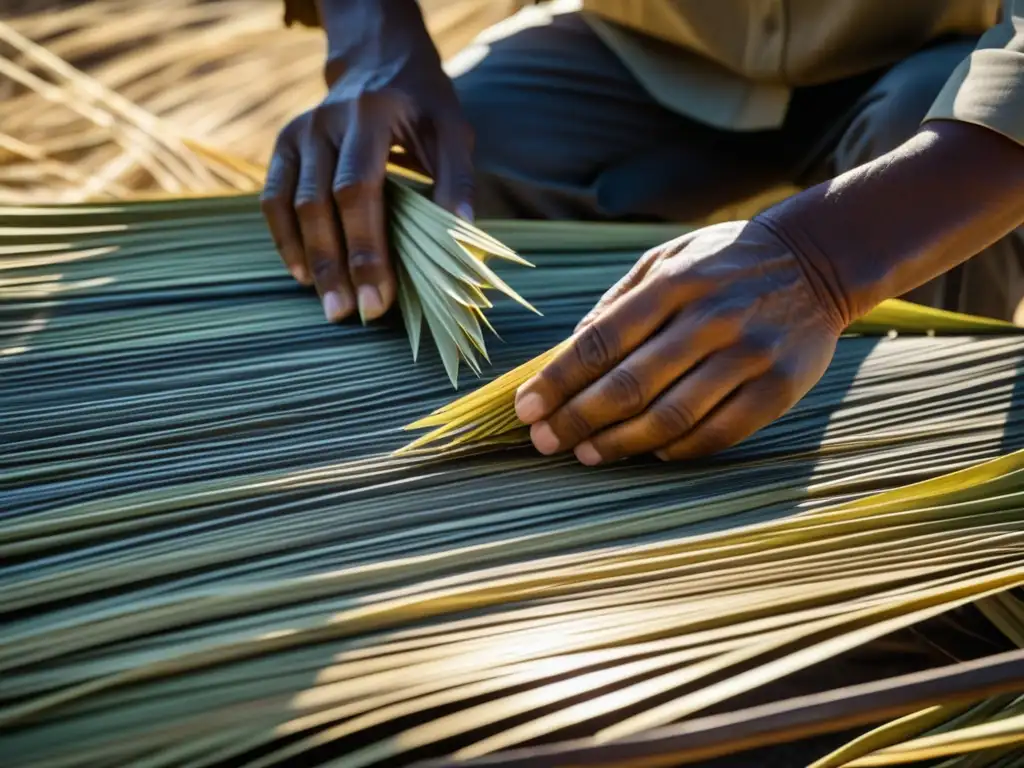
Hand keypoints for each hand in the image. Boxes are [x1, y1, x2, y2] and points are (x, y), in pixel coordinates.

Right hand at [261, 0, 472, 323]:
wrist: (380, 63)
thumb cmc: (423, 108)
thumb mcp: (452, 132)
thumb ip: (457, 181)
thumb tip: (459, 239)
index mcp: (370, 115)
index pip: (358, 191)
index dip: (366, 249)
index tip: (378, 299)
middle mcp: (325, 121)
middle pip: (319, 205)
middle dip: (335, 265)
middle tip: (349, 314)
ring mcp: (298, 132)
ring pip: (290, 205)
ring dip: (309, 260)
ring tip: (330, 305)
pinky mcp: (283, 146)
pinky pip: (273, 200)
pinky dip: (286, 241)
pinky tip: (304, 275)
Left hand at [513, 220, 847, 462]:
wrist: (817, 261)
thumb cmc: (724, 263)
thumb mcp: (667, 258)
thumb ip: (618, 302)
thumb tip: (570, 350)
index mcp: (674, 283)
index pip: (601, 341)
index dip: (557, 380)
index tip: (526, 408)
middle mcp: (710, 318)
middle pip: (629, 385)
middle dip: (576, 419)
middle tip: (544, 442)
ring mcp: (749, 355)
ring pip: (671, 416)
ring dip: (619, 443)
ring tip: (586, 454)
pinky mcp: (780, 387)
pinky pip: (719, 433)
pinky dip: (677, 449)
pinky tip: (650, 453)